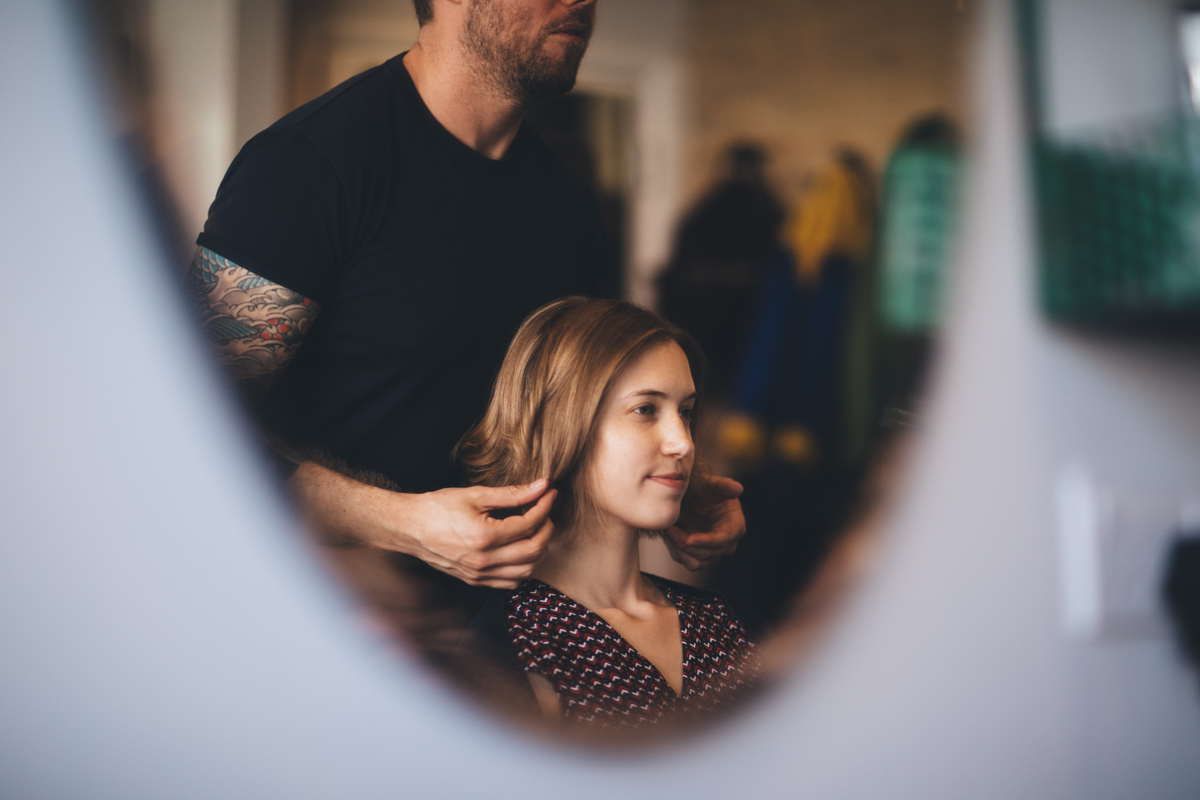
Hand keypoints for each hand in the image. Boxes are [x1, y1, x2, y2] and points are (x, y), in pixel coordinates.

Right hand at [290, 462, 555, 589]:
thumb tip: (542, 486)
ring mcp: (478, 575)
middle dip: (547, 529)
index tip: (550, 492)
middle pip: (534, 550)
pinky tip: (520, 549)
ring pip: (525, 571)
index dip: (544, 507)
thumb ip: (512, 493)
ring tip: (535, 529)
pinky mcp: (474, 581)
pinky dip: (523, 568)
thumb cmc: (437, 508)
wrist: (408, 528)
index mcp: (484, 537)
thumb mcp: (475, 494)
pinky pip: (509, 582)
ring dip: (538, 550)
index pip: (528, 524)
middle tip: (545, 510)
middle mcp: (483, 561)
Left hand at [664, 475, 745, 570]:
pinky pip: (687, 561)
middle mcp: (727, 544)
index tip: (689, 539)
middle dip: (686, 543)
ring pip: (696, 562)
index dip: (705, 541)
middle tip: (669, 528)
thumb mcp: (715, 485)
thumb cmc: (708, 491)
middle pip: (706, 553)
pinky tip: (670, 534)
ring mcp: (713, 553)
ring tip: (668, 530)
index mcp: (735, 527)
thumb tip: (738, 488)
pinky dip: (676, 550)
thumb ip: (725, 486)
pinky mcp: (699, 557)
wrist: (696, 497)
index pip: (721, 540)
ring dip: (679, 548)